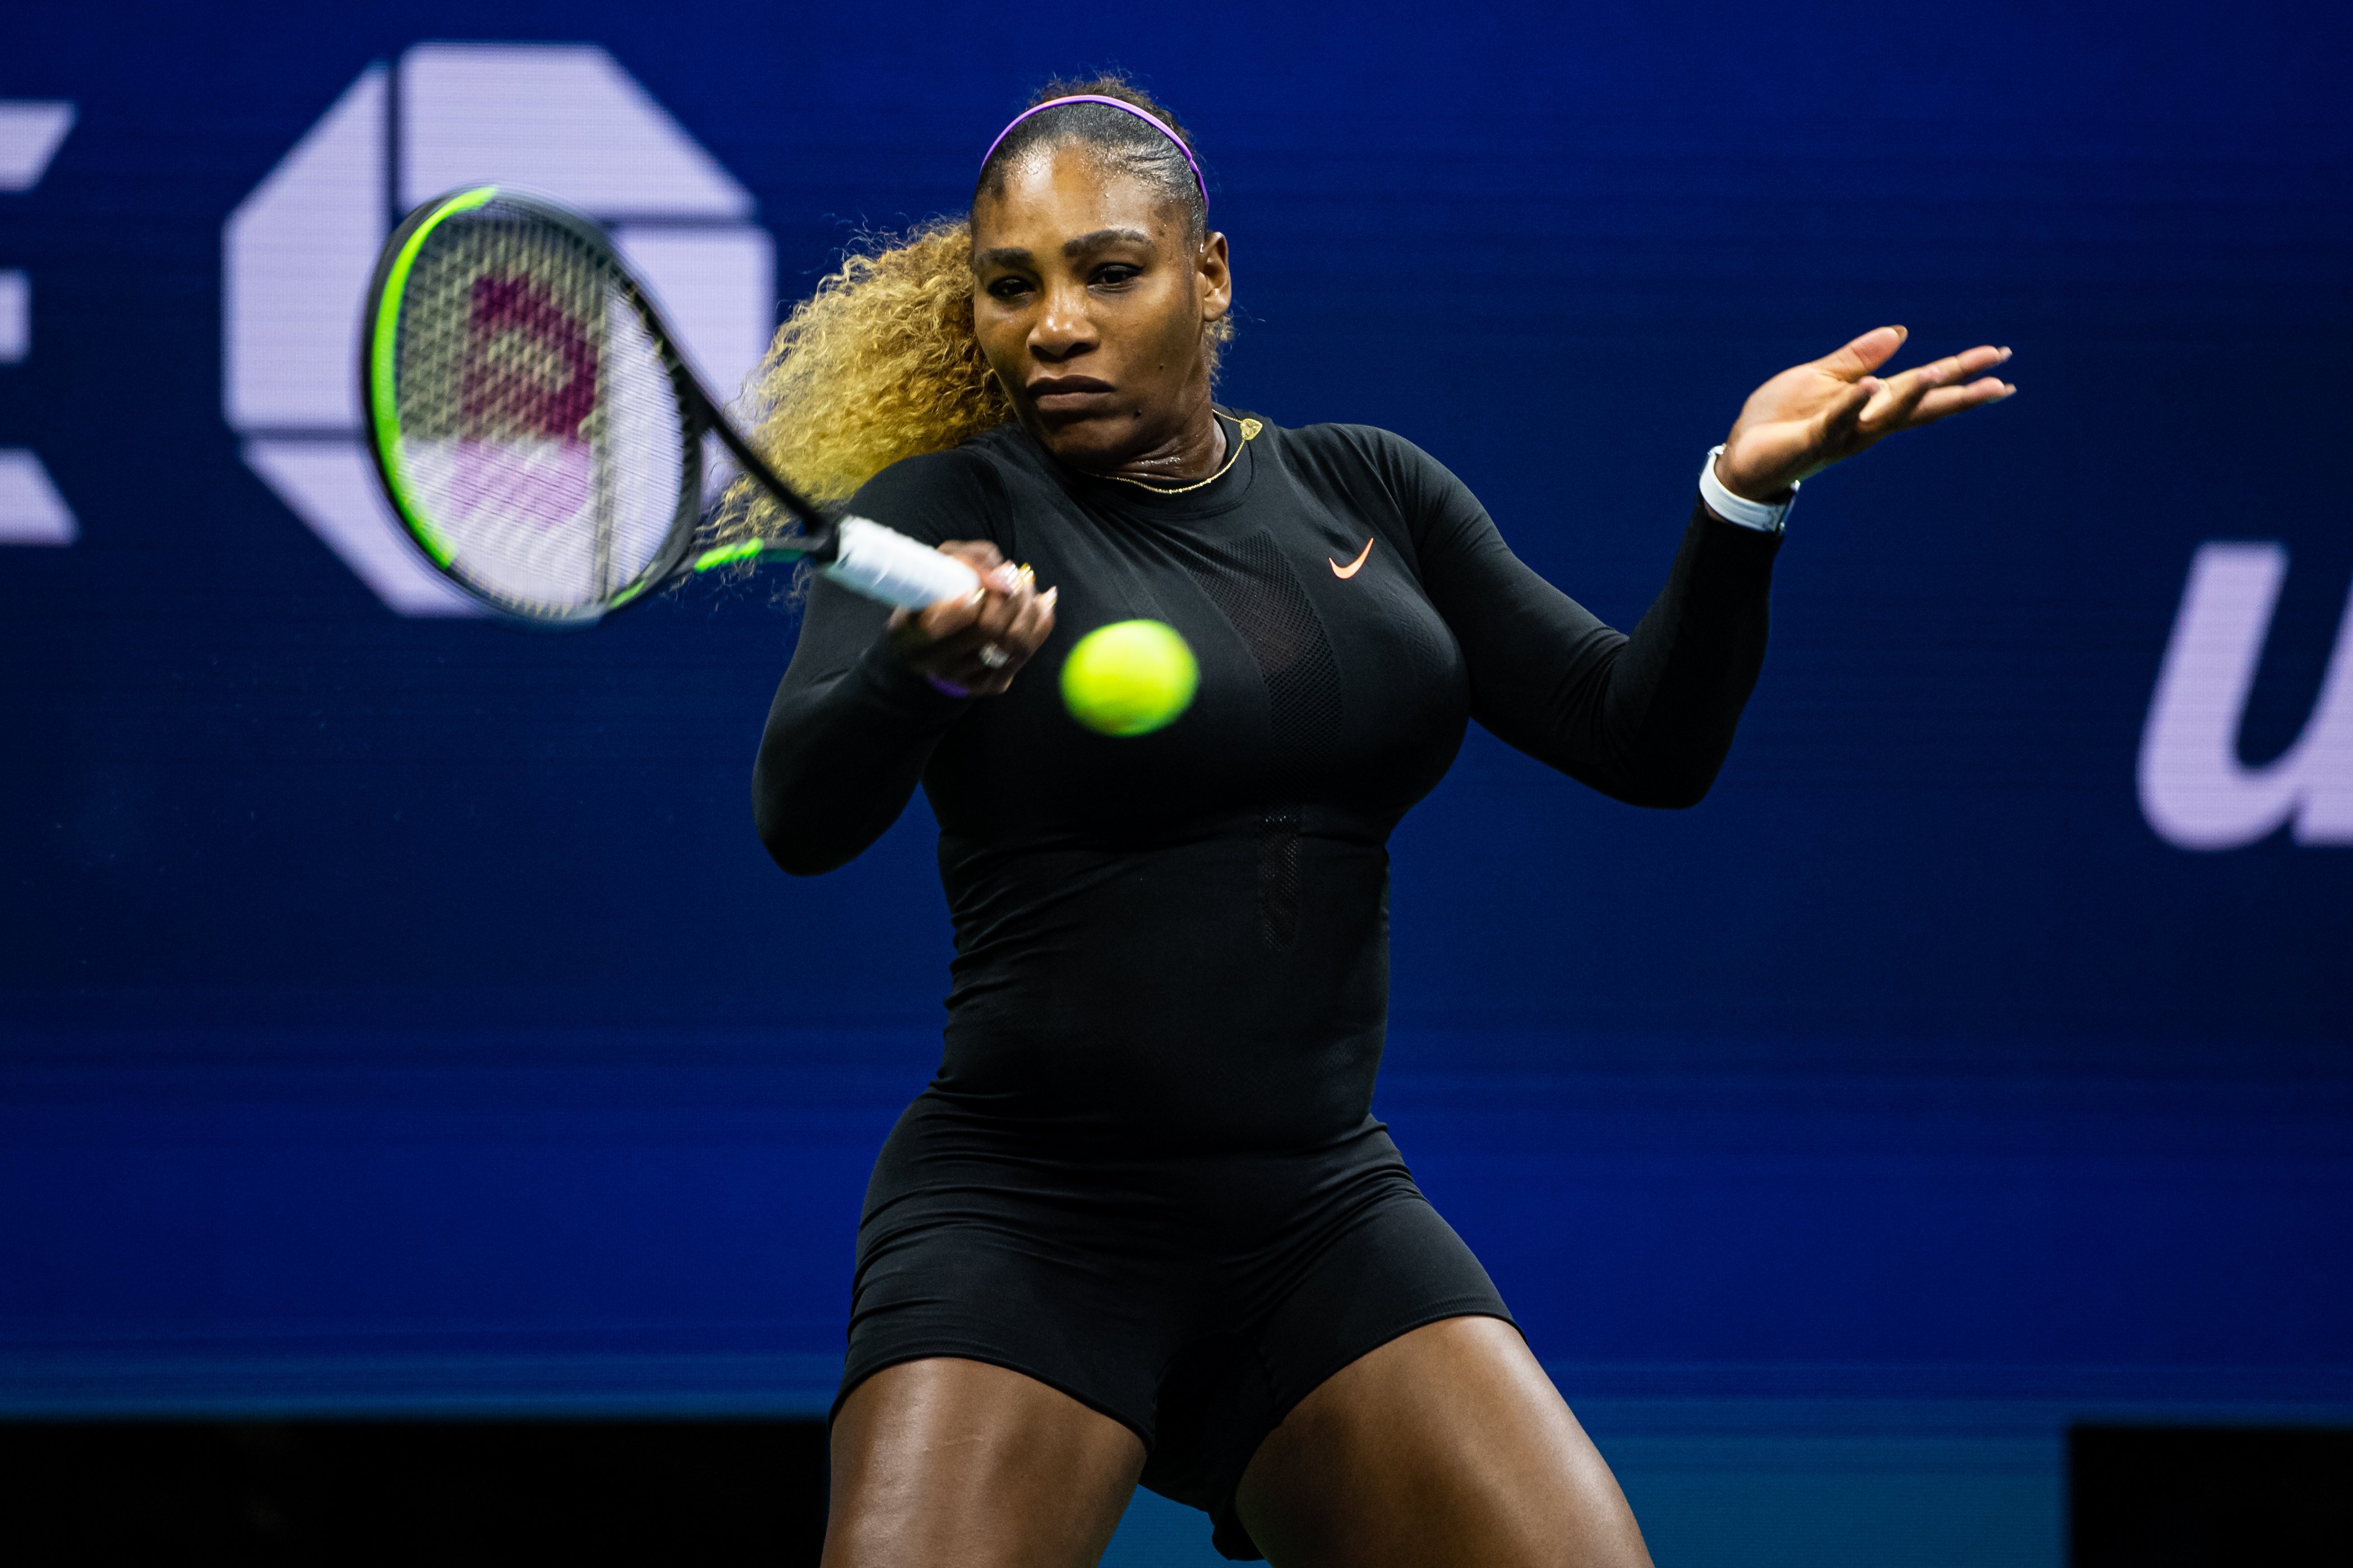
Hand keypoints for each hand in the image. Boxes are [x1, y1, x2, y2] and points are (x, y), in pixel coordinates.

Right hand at [886, 540, 1056, 697]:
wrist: (934, 640)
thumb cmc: (935, 592)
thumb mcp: (940, 567)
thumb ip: (967, 562)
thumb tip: (1005, 578)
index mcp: (910, 638)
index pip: (936, 628)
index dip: (962, 606)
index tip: (978, 586)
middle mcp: (936, 665)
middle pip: (987, 630)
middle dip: (1010, 595)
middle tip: (1015, 573)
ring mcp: (965, 680)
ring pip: (1014, 643)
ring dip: (1029, 607)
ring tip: (1027, 585)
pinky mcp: (990, 685)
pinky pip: (1026, 653)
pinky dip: (1040, 623)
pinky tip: (1041, 603)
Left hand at [1714, 327, 2014, 502]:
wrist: (1743, 456)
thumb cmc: (1782, 418)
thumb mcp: (1822, 376)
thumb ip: (1859, 358)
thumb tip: (1901, 332)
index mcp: (1871, 402)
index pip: (1924, 383)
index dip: (1960, 371)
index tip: (1998, 357)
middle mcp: (1867, 422)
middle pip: (1922, 406)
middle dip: (1960, 394)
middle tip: (2001, 383)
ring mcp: (1844, 433)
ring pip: (1887, 415)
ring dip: (1916, 394)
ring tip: (1945, 372)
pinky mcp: (1815, 439)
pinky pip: (1839, 420)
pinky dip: (1854, 404)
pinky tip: (1872, 387)